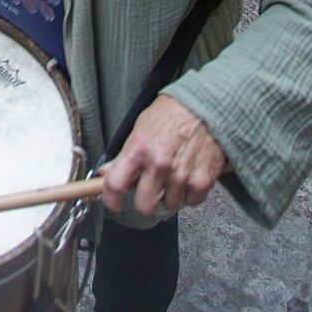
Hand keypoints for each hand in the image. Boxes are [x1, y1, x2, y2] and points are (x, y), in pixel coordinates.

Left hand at [98, 96, 227, 216]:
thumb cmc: (172, 113)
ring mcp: (181, 174)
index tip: (113, 204)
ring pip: (169, 206)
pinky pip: (191, 202)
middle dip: (145, 203)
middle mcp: (158, 164)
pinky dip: (190, 194)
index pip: (115, 184)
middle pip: (144, 206)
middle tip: (149, 193)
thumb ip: (125, 154)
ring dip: (170, 196)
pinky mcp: (202, 180)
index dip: (110, 200)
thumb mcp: (141, 127)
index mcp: (138, 148)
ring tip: (173, 176)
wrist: (206, 105)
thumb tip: (105, 174)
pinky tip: (189, 176)